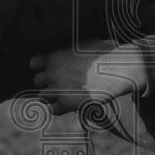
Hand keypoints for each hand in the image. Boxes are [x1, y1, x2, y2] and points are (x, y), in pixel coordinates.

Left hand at [30, 39, 145, 115]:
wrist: (120, 68)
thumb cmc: (107, 53)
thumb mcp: (85, 44)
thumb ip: (71, 50)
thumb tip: (70, 51)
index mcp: (55, 56)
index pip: (34, 64)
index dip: (41, 68)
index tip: (50, 70)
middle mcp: (53, 73)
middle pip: (37, 81)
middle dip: (47, 83)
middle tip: (60, 84)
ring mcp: (58, 89)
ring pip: (42, 97)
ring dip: (51, 96)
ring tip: (64, 95)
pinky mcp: (67, 104)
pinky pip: (52, 110)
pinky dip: (58, 108)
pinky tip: (68, 104)